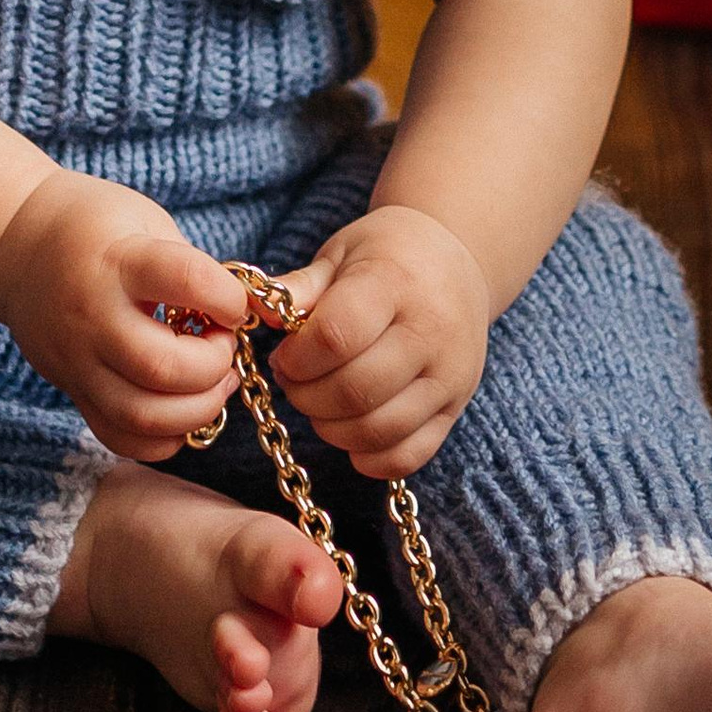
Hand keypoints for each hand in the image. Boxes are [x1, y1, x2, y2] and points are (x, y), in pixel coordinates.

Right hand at [0, 167, 254, 462]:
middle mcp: (91, 316)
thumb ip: (190, 266)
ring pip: (142, 415)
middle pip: (163, 367)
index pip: (187, 281)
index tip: (234, 302)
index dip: (228, 297)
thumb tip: (240, 317)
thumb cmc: (95, 225)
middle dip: (214, 366)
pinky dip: (162, 437)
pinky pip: (119, 436)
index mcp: (117, 261)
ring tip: (213, 382)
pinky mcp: (71, 389)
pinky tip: (181, 410)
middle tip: (223, 346)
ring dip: (196, 409)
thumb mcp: (146, 220)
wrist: (16, 244)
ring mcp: (76, 361)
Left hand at [270, 206, 490, 478]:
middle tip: (295, 380)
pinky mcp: (456, 409)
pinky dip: (368, 456)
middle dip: (306, 395)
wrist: (460, 260)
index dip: (297, 357)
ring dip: (331, 428)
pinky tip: (350, 428)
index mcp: (396, 284)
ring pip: (378, 431)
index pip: (337, 337)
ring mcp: (450, 376)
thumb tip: (251, 310)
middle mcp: (431, 333)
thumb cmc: (387, 256)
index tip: (286, 354)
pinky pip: (406, 456)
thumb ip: (300, 287)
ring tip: (320, 400)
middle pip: (355, 391)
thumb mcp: (341, 254)